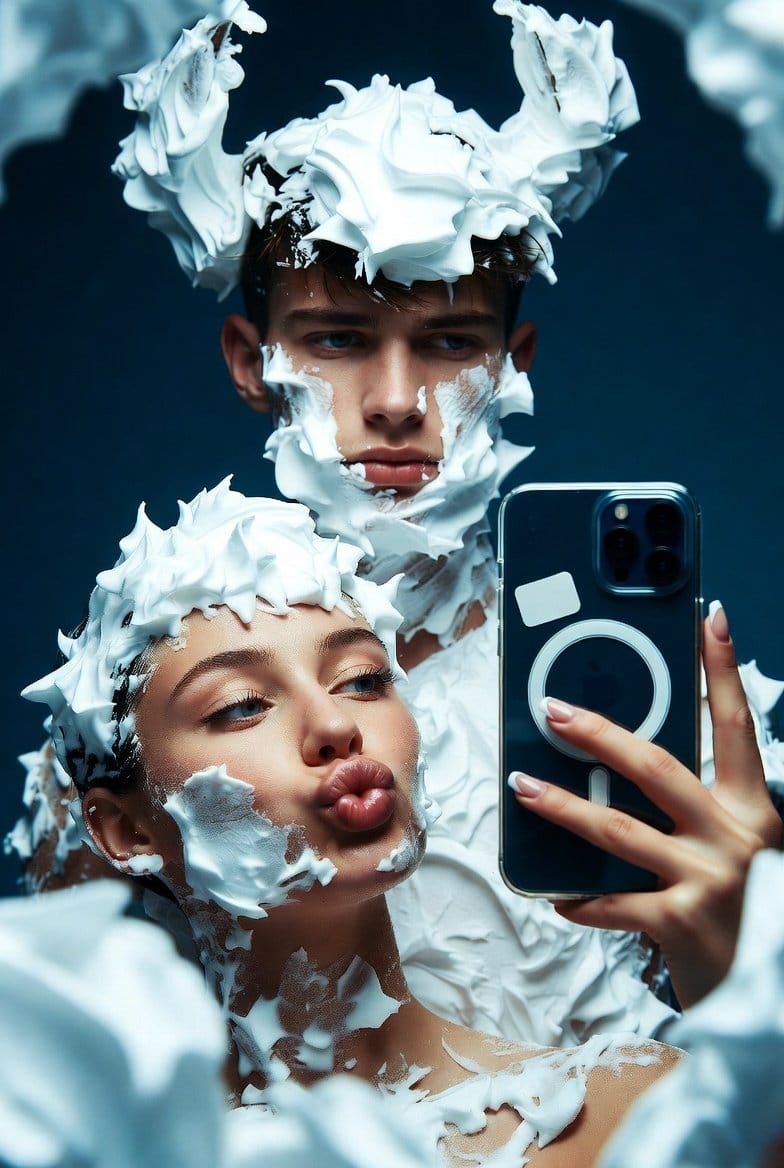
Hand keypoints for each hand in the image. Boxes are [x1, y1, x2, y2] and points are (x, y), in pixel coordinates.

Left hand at [508, 603, 782, 1009]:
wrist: (773, 993)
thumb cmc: (750, 911)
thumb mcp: (743, 847)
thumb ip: (703, 809)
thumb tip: (629, 766)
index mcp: (752, 807)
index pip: (735, 722)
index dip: (722, 667)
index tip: (709, 615)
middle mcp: (735, 835)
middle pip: (657, 765)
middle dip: (599, 732)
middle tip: (553, 707)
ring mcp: (709, 878)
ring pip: (618, 830)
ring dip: (563, 806)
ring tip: (523, 787)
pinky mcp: (681, 924)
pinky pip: (612, 903)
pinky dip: (579, 899)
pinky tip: (554, 894)